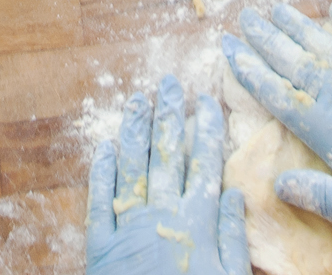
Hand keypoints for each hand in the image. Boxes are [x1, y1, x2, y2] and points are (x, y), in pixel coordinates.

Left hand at [86, 81, 247, 274]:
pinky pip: (98, 202)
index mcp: (196, 221)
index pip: (203, 163)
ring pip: (131, 168)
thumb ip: (232, 236)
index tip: (206, 99)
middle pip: (166, 155)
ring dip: (135, 131)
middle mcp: (160, 215)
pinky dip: (101, 173)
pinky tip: (103, 148)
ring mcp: (127, 227)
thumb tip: (234, 194)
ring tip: (137, 100)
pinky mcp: (100, 246)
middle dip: (169, 116)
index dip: (205, 128)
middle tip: (169, 84)